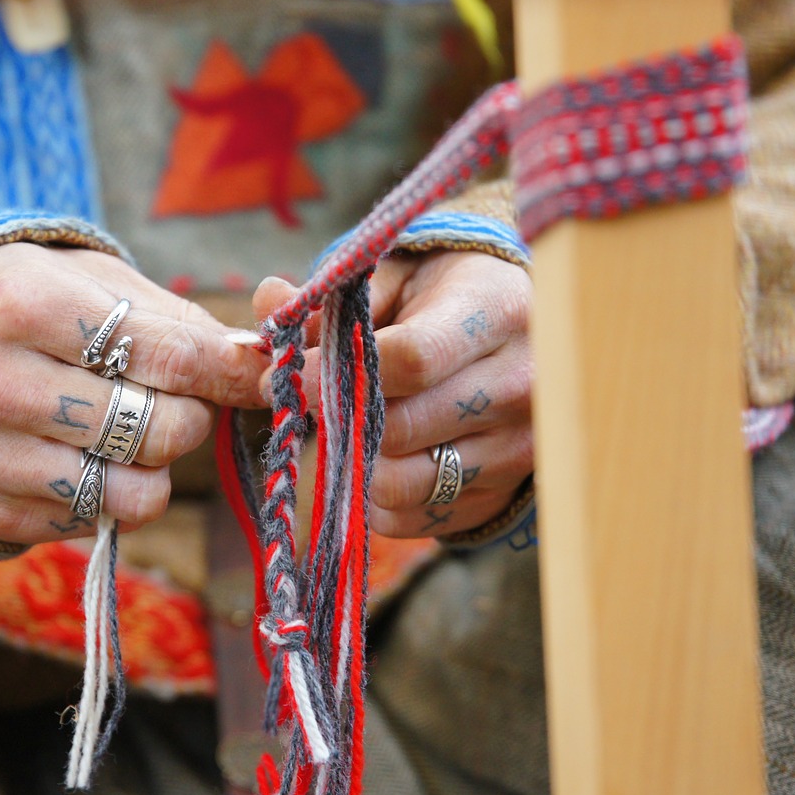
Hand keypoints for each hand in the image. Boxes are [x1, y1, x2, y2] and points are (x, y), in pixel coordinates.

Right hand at [0, 242, 266, 544]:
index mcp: (21, 304)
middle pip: (158, 429)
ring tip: (130, 428)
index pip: (169, 356)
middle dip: (188, 414)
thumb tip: (263, 368)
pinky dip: (109, 492)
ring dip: (156, 465)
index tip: (251, 371)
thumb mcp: (100, 283)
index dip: (228, 370)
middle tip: (169, 395)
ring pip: (135, 493)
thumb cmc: (36, 302)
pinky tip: (82, 453)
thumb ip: (184, 324)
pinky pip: (96, 523)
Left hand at [254, 249, 532, 538]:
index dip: (337, 375)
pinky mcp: (504, 495)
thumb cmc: (443, 297)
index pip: (413, 360)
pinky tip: (377, 459)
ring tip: (347, 430)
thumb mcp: (392, 276)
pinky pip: (415, 518)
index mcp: (498, 312)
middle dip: (339, 420)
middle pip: (402, 428)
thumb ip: (331, 297)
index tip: (290, 380)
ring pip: (405, 482)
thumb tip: (270, 301)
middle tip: (312, 406)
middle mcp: (523, 384)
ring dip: (356, 463)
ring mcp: (520, 446)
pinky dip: (379, 498)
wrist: (524, 333)